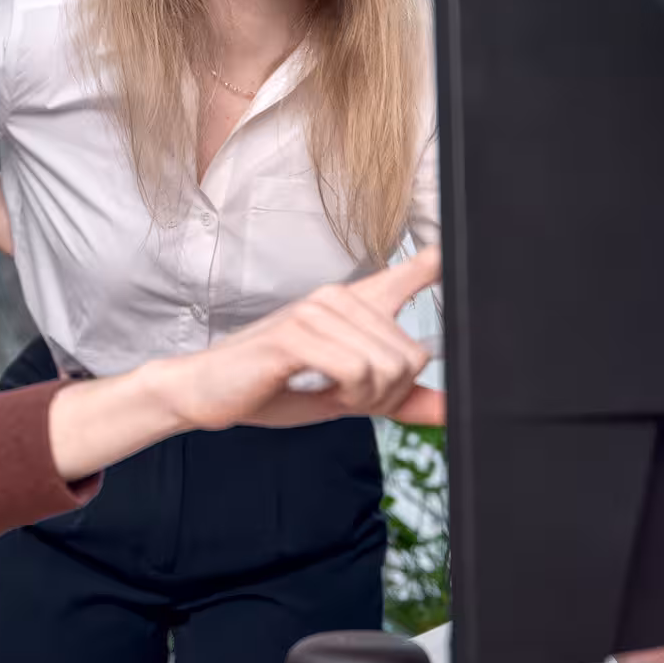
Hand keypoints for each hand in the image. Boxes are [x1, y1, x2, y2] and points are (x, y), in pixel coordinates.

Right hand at [47, 247, 442, 481]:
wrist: (206, 393)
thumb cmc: (271, 386)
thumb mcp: (346, 396)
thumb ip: (398, 398)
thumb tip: (450, 410)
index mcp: (354, 304)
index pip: (414, 271)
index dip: (443, 264)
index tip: (456, 252)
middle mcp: (339, 296)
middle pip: (414, 354)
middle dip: (389, 394)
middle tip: (348, 396)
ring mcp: (317, 311)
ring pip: (388, 367)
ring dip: (366, 398)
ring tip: (329, 392)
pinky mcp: (297, 334)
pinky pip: (358, 372)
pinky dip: (347, 396)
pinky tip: (320, 391)